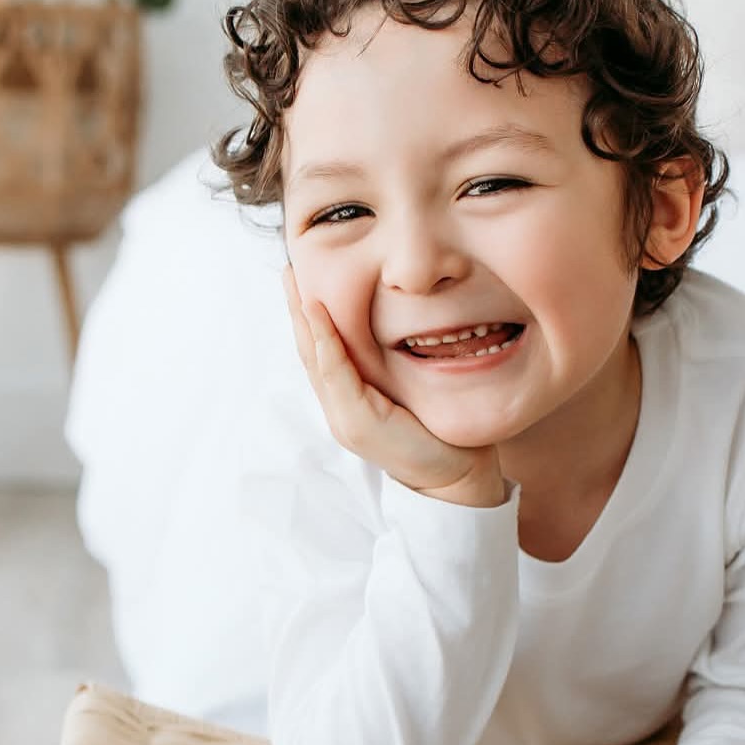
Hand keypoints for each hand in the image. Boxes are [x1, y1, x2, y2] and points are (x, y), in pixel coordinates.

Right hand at [284, 267, 505, 506]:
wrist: (457, 476)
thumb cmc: (440, 433)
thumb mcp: (411, 391)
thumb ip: (393, 368)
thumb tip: (395, 330)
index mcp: (350, 401)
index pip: (322, 353)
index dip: (308, 318)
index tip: (301, 280)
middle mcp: (340, 409)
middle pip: (309, 351)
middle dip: (296, 309)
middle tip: (287, 269)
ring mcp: (344, 417)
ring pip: (315, 359)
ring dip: (303, 318)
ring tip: (294, 282)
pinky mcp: (359, 423)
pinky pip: (336, 374)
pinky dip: (325, 341)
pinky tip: (317, 313)